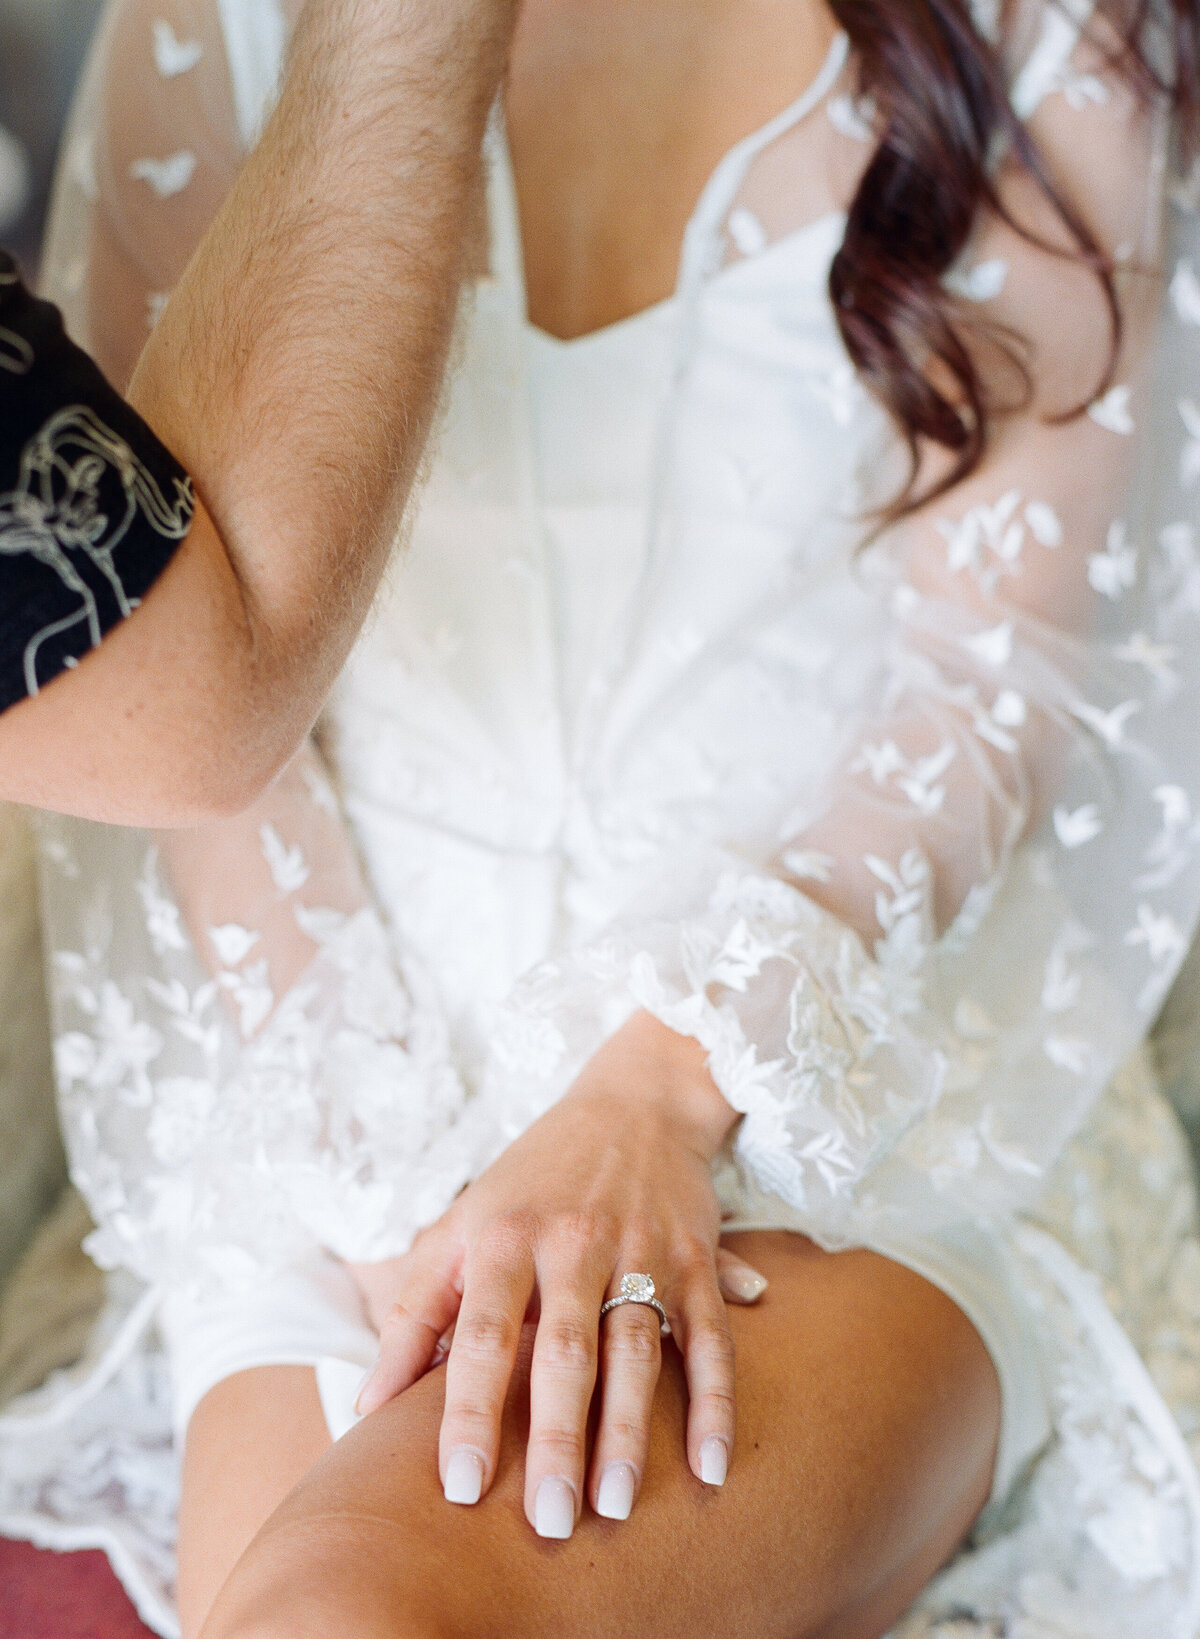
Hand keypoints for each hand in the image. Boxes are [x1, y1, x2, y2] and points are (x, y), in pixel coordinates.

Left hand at [352, 1012, 763, 1536]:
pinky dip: (713, 1402)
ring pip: (636, 1352)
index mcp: (506, 1237)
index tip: (461, 1487)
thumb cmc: (532, 1178)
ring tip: (618, 1508)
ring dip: (630, 1432)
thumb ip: (416, 1312)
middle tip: (550, 1523)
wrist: (636, 1101)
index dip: (471, 1411)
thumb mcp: (462, 1225)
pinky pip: (708, 1339)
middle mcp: (574, 1243)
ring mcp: (641, 1252)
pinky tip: (710, 1466)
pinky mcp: (696, 1259)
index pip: (483, 1336)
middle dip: (558, 1440)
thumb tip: (367, 1405)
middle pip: (565, 1353)